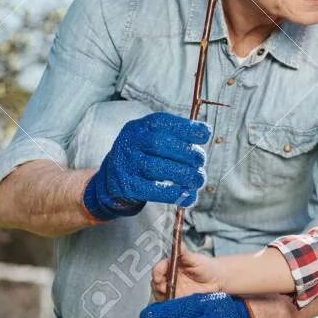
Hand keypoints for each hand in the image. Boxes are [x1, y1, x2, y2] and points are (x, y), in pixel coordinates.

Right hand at [82, 112, 210, 220]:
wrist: (112, 180)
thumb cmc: (143, 157)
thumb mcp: (153, 139)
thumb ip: (176, 136)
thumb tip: (206, 132)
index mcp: (139, 127)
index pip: (161, 122)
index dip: (185, 127)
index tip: (205, 134)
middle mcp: (130, 143)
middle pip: (159, 144)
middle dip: (187, 153)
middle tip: (201, 162)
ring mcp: (126, 165)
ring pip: (156, 168)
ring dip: (184, 175)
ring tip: (199, 180)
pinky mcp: (127, 187)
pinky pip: (152, 190)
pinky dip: (173, 193)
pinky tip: (188, 195)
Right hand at [151, 247, 223, 299]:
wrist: (217, 280)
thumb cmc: (207, 267)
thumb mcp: (196, 259)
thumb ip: (185, 253)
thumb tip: (177, 243)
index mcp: (171, 266)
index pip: (159, 268)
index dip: (158, 270)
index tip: (160, 272)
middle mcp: (169, 278)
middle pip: (156, 282)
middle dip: (157, 284)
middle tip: (163, 286)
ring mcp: (172, 290)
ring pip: (159, 293)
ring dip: (161, 294)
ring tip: (168, 294)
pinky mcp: (177, 300)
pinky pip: (168, 303)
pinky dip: (167, 303)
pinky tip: (172, 301)